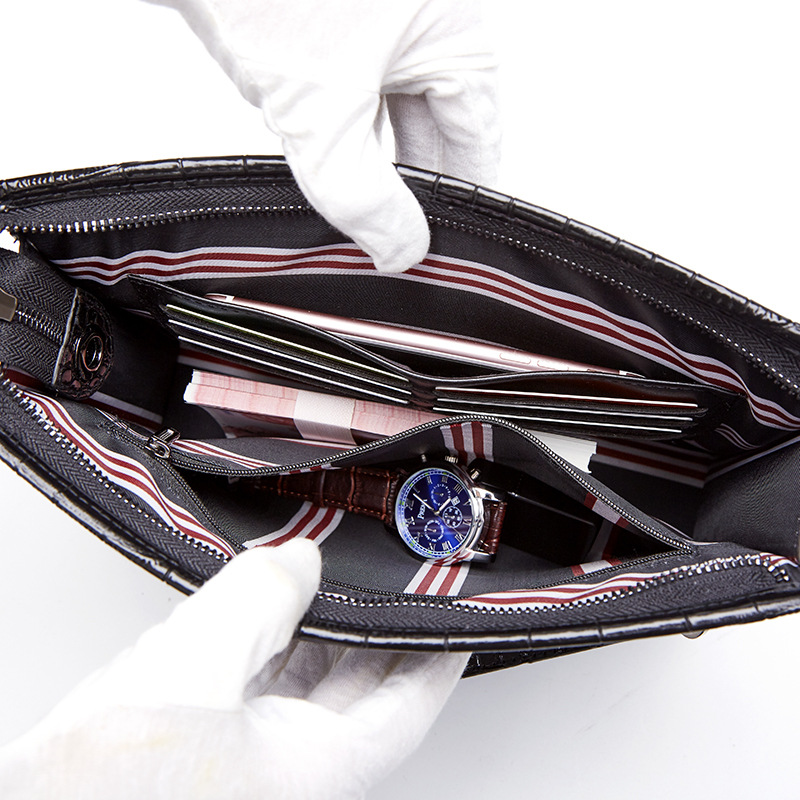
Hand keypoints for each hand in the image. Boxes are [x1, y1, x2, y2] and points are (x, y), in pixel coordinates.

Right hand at [0, 540, 468, 798]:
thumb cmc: (107, 792)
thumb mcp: (196, 665)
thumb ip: (258, 598)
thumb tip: (298, 560)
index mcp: (316, 768)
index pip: (411, 703)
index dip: (441, 652)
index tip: (458, 617)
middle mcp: (293, 770)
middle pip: (363, 689)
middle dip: (379, 628)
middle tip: (392, 580)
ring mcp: (251, 760)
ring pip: (312, 685)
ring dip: (324, 629)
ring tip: (333, 578)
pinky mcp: (210, 745)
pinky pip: (263, 684)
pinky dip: (273, 642)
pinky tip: (265, 606)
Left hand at [144, 0, 500, 272]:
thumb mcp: (323, 118)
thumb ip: (365, 198)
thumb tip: (401, 249)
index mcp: (452, 37)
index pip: (476, 142)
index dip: (459, 203)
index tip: (440, 249)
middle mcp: (426, 24)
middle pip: (437, 129)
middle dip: (415, 187)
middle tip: (394, 241)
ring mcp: (382, 23)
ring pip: (395, 113)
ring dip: (378, 162)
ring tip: (362, 209)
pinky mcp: (339, 26)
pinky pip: (360, 93)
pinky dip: (348, 130)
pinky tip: (329, 159)